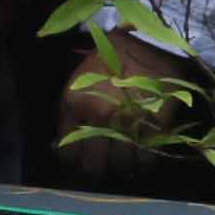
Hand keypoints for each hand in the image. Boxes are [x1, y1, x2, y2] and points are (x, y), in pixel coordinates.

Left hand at [55, 33, 204, 176]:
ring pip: (121, 166)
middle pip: (95, 165)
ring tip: (120, 162)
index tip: (78, 164)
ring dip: (119, 168)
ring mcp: (130, 122)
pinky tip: (138, 156)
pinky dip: (142, 163)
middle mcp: (102, 117)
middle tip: (99, 167)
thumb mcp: (75, 85)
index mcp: (77, 105)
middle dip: (95, 169)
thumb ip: (68, 117)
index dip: (73, 163)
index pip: (69, 153)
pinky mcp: (156, 125)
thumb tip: (59, 149)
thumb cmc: (105, 64)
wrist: (145, 45)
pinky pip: (146, 158)